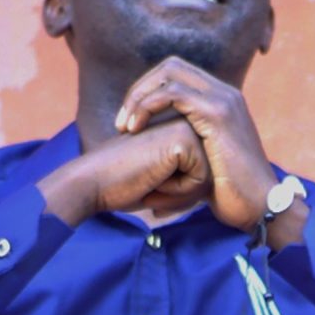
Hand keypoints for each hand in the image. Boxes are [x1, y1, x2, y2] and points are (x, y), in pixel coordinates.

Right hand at [38, 119, 209, 225]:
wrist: (93, 183)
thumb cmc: (125, 185)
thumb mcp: (167, 178)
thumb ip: (192, 174)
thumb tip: (221, 187)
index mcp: (183, 127)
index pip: (207, 173)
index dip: (183, 191)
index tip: (152, 183)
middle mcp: (187, 122)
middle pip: (212, 174)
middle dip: (184, 192)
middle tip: (150, 184)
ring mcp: (186, 126)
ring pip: (209, 178)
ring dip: (181, 193)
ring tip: (151, 182)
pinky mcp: (183, 138)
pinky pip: (200, 180)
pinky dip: (177, 191)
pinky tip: (153, 179)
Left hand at [116, 56, 291, 233]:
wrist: (260, 206)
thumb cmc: (231, 194)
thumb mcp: (204, 163)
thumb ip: (186, 149)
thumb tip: (161, 156)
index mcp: (223, 101)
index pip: (177, 75)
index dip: (148, 91)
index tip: (130, 122)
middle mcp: (225, 94)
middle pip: (171, 66)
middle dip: (140, 89)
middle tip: (122, 122)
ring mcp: (223, 100)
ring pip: (169, 73)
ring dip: (138, 96)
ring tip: (124, 126)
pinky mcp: (217, 113)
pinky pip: (172, 93)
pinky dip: (146, 106)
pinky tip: (134, 129)